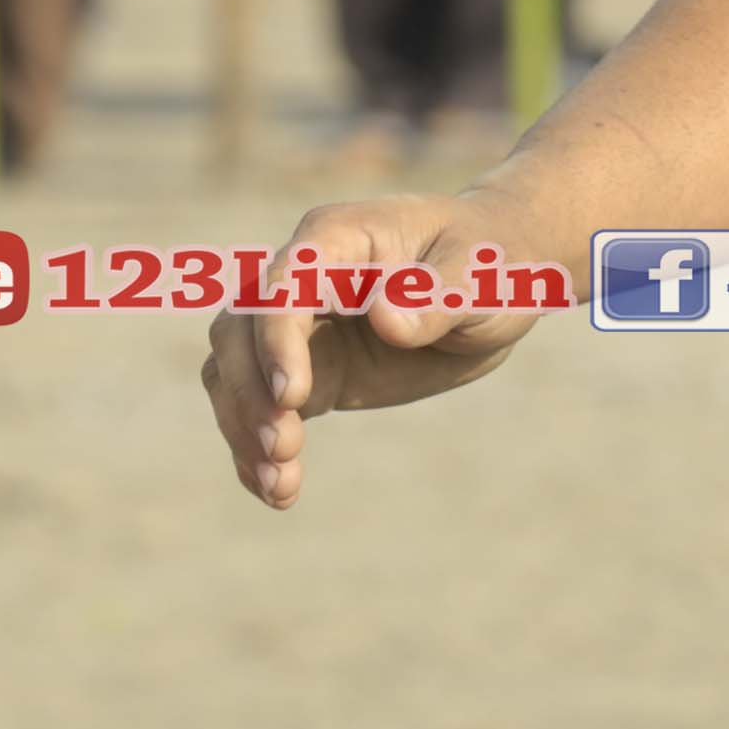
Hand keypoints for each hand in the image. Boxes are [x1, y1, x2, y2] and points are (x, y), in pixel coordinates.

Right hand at [202, 188, 550, 504]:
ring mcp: (298, 326)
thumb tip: (385, 320)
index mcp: (338, 237)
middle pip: (238, 329)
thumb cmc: (490, 264)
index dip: (276, 340)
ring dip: (244, 427)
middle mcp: (302, 277)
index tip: (293, 397)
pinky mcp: (308, 370)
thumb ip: (436, 297)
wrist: (495, 283)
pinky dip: (255, 447)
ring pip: (232, 371)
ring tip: (281, 486)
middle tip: (284, 450)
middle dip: (250, 392)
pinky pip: (260, 406)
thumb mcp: (481, 278)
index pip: (283, 286)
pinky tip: (276, 491)